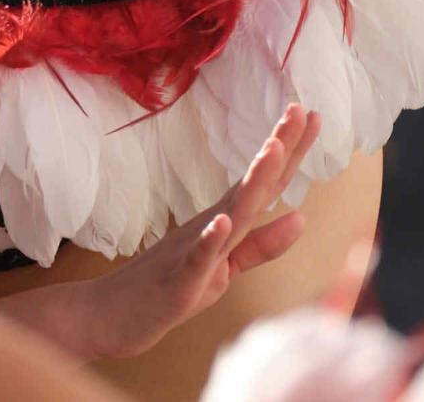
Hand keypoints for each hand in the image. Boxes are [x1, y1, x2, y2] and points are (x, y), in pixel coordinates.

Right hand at [74, 103, 322, 359]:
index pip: (266, 182)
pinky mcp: (179, 280)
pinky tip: (220, 222)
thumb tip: (301, 217)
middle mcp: (212, 225)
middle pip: (253, 185)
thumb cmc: (171, 286)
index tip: (312, 113)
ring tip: (273, 149)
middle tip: (300, 108)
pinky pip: (196, 258)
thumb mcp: (225, 268)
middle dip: (278, 148)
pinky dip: (209, 240)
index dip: (291, 150)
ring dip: (253, 182)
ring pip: (230, 213)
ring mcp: (194, 250)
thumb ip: (261, 245)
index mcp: (225, 221)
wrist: (111, 314)